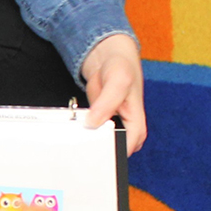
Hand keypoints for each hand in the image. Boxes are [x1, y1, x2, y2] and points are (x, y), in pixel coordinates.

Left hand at [80, 34, 145, 154]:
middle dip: (95, 149)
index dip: (109, 152)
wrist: (108, 59)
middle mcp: (124, 130)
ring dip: (85, 140)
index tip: (93, 150)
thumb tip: (94, 122)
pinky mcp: (96, 122)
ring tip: (75, 135)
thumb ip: (107, 103)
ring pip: (97, 143)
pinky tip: (73, 127)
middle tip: (80, 144)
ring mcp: (109, 127)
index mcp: (136, 126)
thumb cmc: (122, 68)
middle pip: (110, 150)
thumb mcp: (119, 81)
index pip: (125, 149)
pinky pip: (87, 132)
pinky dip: (80, 130)